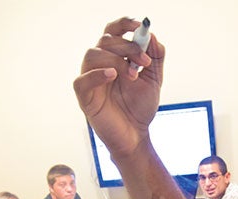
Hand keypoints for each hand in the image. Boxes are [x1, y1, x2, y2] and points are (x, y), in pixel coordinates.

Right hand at [73, 17, 164, 158]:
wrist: (136, 135)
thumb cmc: (140, 107)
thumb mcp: (154, 80)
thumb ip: (155, 57)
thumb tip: (153, 36)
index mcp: (115, 57)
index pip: (113, 32)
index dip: (124, 24)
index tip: (141, 25)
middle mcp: (100, 64)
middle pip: (106, 40)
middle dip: (129, 47)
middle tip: (145, 62)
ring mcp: (90, 80)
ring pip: (93, 55)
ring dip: (116, 60)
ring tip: (133, 76)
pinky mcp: (85, 97)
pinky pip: (82, 80)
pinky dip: (97, 74)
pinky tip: (113, 76)